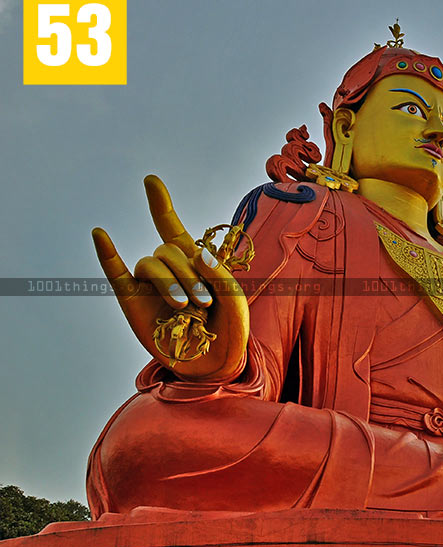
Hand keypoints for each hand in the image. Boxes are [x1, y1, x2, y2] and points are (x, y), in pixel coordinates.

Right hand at [93, 175, 249, 380]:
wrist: (214, 365)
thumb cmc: (228, 330)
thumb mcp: (237, 301)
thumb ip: (222, 276)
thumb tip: (198, 256)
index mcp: (193, 263)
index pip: (172, 228)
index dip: (160, 205)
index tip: (150, 180)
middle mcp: (168, 269)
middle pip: (169, 250)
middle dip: (188, 273)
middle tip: (204, 302)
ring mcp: (149, 286)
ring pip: (151, 263)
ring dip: (169, 281)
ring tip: (185, 306)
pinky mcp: (133, 303)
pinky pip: (117, 274)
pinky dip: (108, 254)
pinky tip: (101, 235)